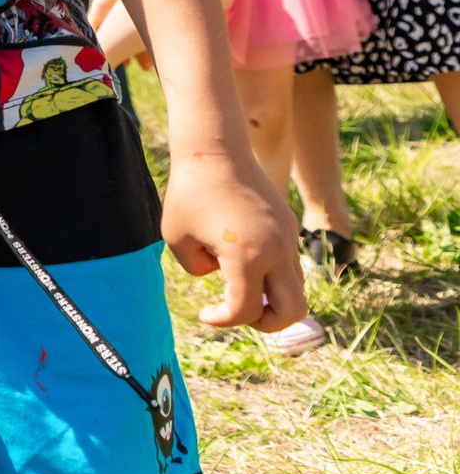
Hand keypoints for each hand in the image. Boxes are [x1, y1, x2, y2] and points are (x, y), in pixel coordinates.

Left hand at [162, 150, 304, 330]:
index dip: (223, 321)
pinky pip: (290, 265)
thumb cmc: (188, 192)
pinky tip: (241, 261)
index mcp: (247, 256)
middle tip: (238, 312)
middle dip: (266, 323)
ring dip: (271, 299)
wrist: (215, 150)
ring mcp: (288, 238)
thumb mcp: (176, 237)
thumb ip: (195, 268)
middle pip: (293, 311)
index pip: (246, 310)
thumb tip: (221, 275)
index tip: (205, 314)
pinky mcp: (288, 226)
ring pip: (296, 289)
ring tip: (237, 287)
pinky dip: (271, 276)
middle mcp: (276, 250)